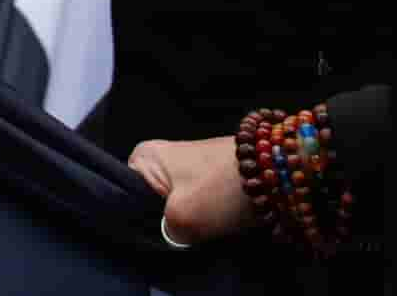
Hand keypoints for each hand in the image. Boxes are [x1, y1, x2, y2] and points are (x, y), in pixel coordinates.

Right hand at [129, 136, 252, 246]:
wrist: (273, 173)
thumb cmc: (220, 188)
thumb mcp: (181, 218)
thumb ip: (162, 234)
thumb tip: (167, 239)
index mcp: (144, 156)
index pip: (123, 196)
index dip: (134, 220)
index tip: (147, 236)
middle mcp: (161, 157)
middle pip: (149, 204)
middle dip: (161, 224)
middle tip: (171, 240)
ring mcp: (186, 168)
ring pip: (172, 208)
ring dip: (182, 225)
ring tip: (189, 237)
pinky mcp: (207, 179)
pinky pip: (193, 205)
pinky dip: (199, 220)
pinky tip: (203, 231)